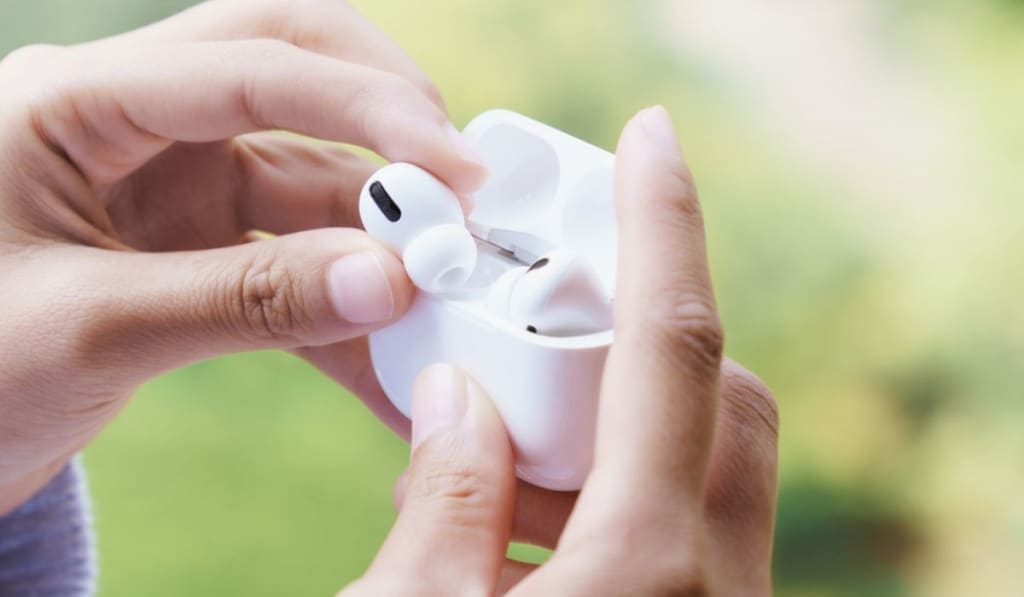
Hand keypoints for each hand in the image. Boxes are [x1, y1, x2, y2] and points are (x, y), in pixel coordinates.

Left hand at [0, 0, 486, 514]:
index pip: (246, 64)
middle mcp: (129, 118)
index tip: (454, 173)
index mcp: (72, 101)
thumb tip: (391, 284)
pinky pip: (290, 251)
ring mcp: (165, 177)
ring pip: (305, 169)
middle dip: (386, 116)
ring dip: (377, 226)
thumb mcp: (90, 333)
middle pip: (287, 64)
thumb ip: (244, 302)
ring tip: (441, 287)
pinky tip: (387, 351)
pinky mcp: (191, 237)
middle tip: (463, 183)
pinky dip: (342, 298)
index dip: (368, 111)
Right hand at [340, 107, 779, 595]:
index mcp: (645, 571)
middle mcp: (715, 590)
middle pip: (714, 401)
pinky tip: (516, 530)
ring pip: (703, 472)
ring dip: (607, 436)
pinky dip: (610, 502)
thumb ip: (445, 501)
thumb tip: (461, 401)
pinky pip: (685, 537)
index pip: (673, 349)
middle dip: (628, 344)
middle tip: (532, 347)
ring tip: (492, 458)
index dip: (661, 225)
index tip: (652, 141)